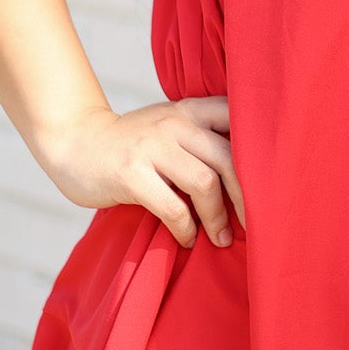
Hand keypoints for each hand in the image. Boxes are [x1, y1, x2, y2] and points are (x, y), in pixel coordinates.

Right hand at [35, 95, 244, 248]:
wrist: (74, 142)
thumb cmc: (131, 145)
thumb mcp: (168, 128)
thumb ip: (201, 140)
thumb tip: (250, 179)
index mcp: (190, 111)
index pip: (238, 118)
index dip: (261, 150)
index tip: (274, 181)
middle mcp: (174, 123)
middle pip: (229, 157)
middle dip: (247, 197)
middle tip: (255, 223)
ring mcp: (151, 147)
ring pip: (205, 183)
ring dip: (218, 217)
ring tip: (221, 239)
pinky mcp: (130, 173)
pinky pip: (172, 207)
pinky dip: (186, 228)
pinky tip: (187, 238)